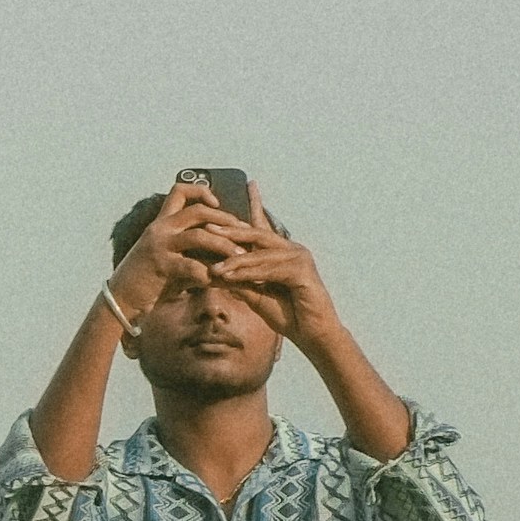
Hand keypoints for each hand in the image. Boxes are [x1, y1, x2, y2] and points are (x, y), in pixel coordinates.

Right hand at [105, 183, 247, 324]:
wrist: (122, 298)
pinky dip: (208, 273)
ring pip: (199, 236)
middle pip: (198, 211)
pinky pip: (192, 266)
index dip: (201, 191)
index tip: (217, 202)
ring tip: (240, 256)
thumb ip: (187, 246)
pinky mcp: (161, 266)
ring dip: (224, 245)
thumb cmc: (149, 278)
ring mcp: (159, 246)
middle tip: (243, 232)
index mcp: (161, 222)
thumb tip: (219, 243)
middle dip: (225, 220)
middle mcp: (159, 229)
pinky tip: (218, 280)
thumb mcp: (165, 254)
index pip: (180, 191)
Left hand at [197, 206, 348, 353]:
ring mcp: (300, 257)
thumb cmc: (287, 314)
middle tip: (208, 226)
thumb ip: (238, 281)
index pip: (264, 226)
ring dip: (235, 260)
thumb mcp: (255, 295)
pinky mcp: (303, 271)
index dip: (255, 205)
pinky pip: (270, 269)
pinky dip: (249, 273)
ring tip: (214, 267)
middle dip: (232, 231)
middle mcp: (292, 250)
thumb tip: (212, 271)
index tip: (246, 186)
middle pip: (258, 234)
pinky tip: (231, 276)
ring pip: (261, 254)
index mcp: (281, 252)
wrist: (311, 334)